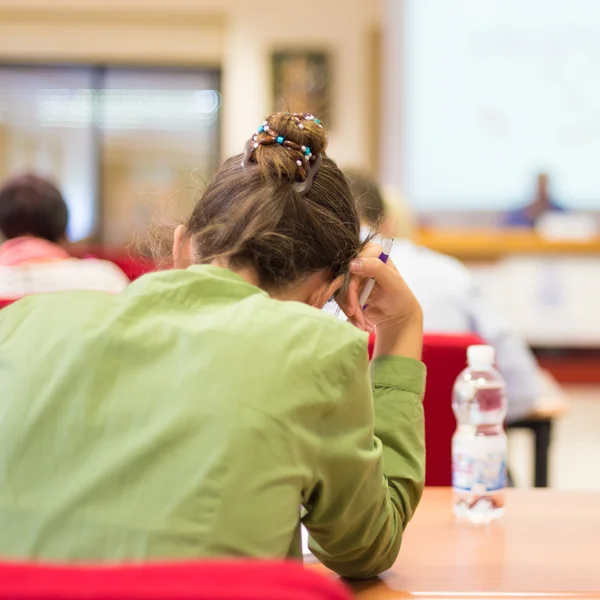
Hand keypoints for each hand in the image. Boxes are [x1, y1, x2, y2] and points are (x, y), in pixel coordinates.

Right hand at [339, 243, 422, 359]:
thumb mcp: (393, 281)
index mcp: (372, 255)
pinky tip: (363, 324)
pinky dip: (352, 315)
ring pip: (341, 292)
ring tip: (364, 324)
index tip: (351, 293)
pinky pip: (343, 302)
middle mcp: (361, 264)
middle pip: (343, 278)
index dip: (349, 278)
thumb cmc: (401, 297)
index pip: (353, 261)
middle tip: (354, 314)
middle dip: (350, 300)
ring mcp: (354, 279)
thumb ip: (375, 268)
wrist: (398, 318)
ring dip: (352, 311)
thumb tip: (352, 264)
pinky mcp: (350, 293)